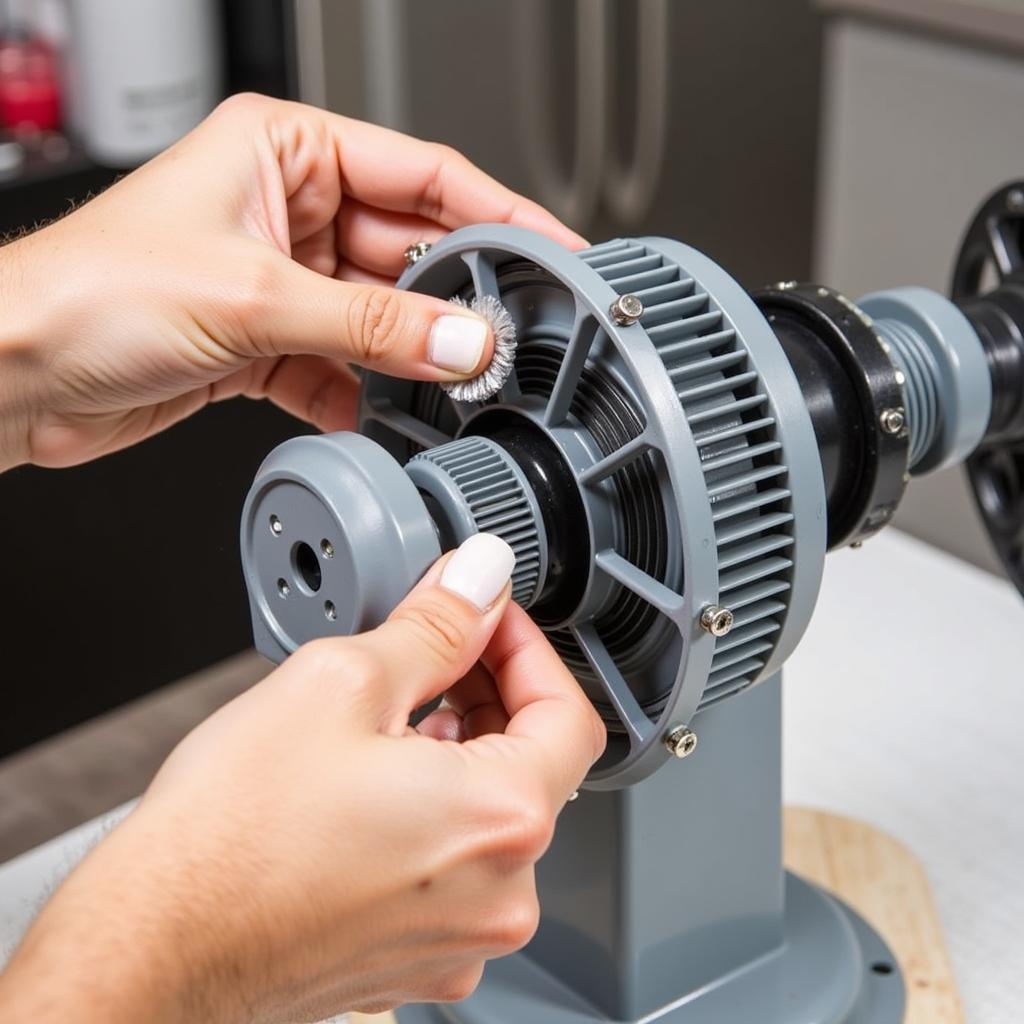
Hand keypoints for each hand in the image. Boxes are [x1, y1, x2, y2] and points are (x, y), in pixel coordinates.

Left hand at [0, 93, 583, 470]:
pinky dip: (368, 394)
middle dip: (458, 301)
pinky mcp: (271, 341)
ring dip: (414, 355)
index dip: (498, 214)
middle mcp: (290, 210)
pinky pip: (346, 365)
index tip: (553, 251)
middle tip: (511, 339)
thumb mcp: (254, 296)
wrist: (18, 374)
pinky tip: (388, 414)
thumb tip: (463, 341)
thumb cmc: (89, 292)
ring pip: (382, 316)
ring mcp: (284, 280)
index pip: (424, 175)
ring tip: (459, 384)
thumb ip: (372, 322)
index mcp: (287, 151)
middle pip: (410, 252)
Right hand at [0, 535, 605, 1022]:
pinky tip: (371, 785)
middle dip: (489, 695)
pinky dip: (432, 812)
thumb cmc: (226, 843)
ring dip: (458, 752)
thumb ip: (435, 626)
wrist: (151, 951)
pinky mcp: (418, 959)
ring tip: (387, 719)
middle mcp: (499, 895)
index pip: (570, 713)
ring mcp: (460, 938)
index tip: (489, 621)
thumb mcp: (340, 683)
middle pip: (534, 765)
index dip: (529, 649)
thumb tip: (479, 580)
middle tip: (432, 655)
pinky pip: (456, 867)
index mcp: (500, 821)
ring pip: (491, 815)